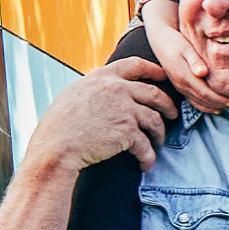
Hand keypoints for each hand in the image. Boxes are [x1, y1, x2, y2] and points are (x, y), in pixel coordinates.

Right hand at [22, 57, 178, 173]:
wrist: (56, 146)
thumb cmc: (58, 125)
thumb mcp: (75, 94)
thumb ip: (95, 89)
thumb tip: (108, 89)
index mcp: (103, 77)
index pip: (135, 65)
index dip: (154, 70)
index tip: (163, 76)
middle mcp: (117, 89)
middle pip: (154, 93)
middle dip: (168, 105)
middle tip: (173, 114)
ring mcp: (125, 109)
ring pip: (155, 120)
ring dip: (160, 134)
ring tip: (158, 143)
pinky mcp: (128, 132)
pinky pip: (146, 145)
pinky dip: (148, 157)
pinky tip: (146, 164)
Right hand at [142, 2, 228, 112]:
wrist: (161, 42)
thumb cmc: (176, 42)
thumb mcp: (186, 48)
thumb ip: (194, 61)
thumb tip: (202, 73)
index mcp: (185, 77)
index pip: (206, 94)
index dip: (221, 100)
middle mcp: (182, 86)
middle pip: (205, 101)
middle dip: (223, 105)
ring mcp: (181, 88)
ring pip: (200, 104)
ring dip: (216, 107)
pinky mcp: (182, 87)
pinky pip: (195, 102)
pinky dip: (207, 106)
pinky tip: (218, 107)